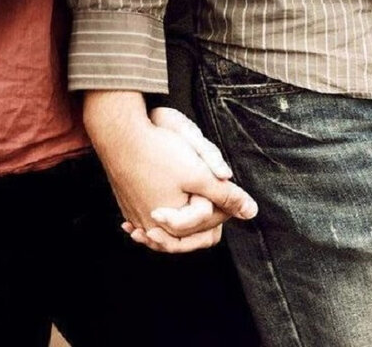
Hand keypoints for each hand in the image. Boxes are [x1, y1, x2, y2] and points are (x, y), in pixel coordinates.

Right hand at [84, 91, 257, 252]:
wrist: (119, 135)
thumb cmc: (159, 153)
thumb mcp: (200, 175)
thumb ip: (226, 196)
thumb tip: (252, 212)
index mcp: (174, 224)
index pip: (209, 230)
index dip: (222, 210)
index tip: (221, 189)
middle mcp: (151, 227)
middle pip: (186, 236)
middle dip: (201, 222)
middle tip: (212, 201)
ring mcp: (135, 216)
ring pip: (165, 229)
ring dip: (179, 221)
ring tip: (191, 207)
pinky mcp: (126, 204)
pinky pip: (146, 217)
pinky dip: (158, 214)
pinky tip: (163, 204)